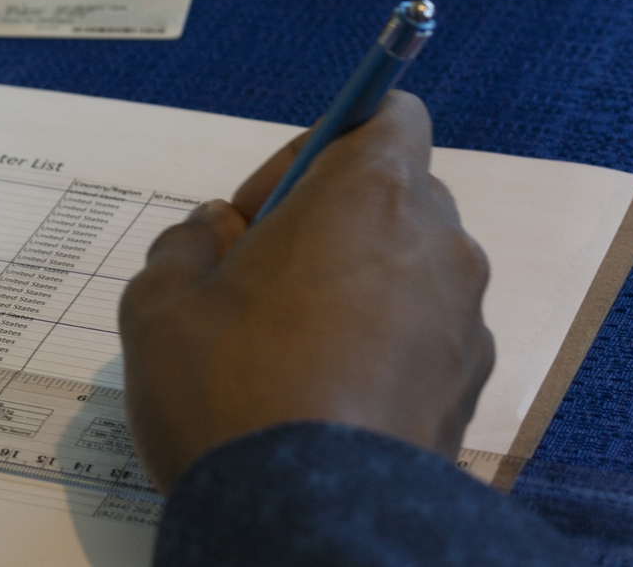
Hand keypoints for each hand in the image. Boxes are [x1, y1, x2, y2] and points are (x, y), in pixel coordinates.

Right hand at [117, 91, 492, 491]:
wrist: (310, 520)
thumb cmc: (233, 393)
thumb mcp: (160, 303)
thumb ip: (187, 243)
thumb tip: (214, 232)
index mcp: (372, 194)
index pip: (387, 112)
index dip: (320, 143)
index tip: (265, 206)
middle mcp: (438, 243)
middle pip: (394, 195)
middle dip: (332, 222)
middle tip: (261, 280)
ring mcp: (464, 321)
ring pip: (410, 271)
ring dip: (357, 289)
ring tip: (287, 353)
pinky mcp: (471, 390)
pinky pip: (424, 339)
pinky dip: (383, 350)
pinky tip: (323, 399)